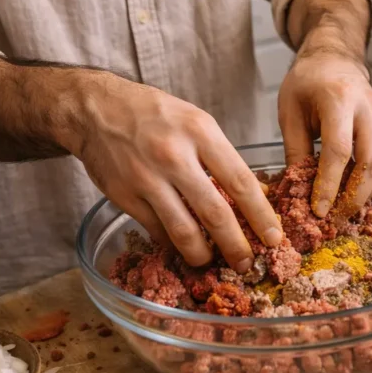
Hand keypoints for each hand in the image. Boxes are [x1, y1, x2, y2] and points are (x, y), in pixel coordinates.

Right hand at [64, 73, 281, 270]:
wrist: (96, 109)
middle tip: (248, 264)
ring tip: (212, 262)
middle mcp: (175, 156)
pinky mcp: (125, 197)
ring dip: (203, 254)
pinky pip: (156, 230)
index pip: (241, 181)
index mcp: (201, 133)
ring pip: (183, 230)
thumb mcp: (197, 122)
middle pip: (215, 213)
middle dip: (236, 245)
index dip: (261, 215)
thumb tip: (255, 194)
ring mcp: (147, 178)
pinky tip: (182, 248)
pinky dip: (172, 244)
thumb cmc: (155, 114)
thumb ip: (223, 157)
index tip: (274, 237)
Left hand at [278, 49, 371, 218]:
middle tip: (333, 219)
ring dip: (365, 194)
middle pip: (371, 163)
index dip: (330, 185)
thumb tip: (299, 193)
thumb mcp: (290, 112)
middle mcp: (369, 109)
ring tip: (341, 209)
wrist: (335, 59)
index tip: (318, 211)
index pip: (339, 150)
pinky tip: (353, 192)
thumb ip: (295, 151)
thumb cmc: (307, 83)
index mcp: (339, 99)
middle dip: (353, 198)